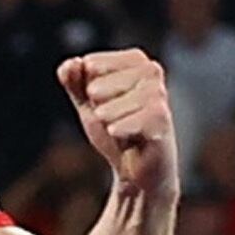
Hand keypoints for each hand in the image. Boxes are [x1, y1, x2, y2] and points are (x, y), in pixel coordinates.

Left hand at [58, 49, 177, 202]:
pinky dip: (124, 126)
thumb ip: (74, 83)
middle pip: (116, 78)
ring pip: (132, 97)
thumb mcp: (88, 105)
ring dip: (111, 112)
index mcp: (135, 62)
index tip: (90, 95)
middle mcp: (152, 75)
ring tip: (107, 124)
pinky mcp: (163, 123)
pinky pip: (144, 118)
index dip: (89, 80)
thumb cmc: (114, 130)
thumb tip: (71, 64)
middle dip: (100, 94)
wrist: (134, 172)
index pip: (100, 62)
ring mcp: (160, 99)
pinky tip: (114, 132)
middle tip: (101, 114)